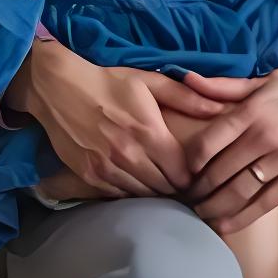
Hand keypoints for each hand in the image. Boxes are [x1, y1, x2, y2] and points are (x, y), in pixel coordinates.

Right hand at [25, 40, 229, 197]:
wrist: (58, 88)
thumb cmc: (109, 82)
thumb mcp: (150, 81)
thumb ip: (186, 97)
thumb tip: (218, 108)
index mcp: (149, 132)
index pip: (182, 172)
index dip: (192, 175)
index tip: (195, 172)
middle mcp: (129, 155)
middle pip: (165, 188)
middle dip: (176, 187)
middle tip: (181, 182)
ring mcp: (107, 168)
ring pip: (143, 195)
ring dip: (155, 192)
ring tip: (162, 185)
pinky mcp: (89, 176)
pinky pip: (119, 196)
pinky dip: (131, 193)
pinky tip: (137, 183)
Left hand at [184, 75, 277, 234]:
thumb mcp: (266, 83)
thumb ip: (226, 86)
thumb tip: (188, 79)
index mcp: (253, 110)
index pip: (208, 141)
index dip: (190, 162)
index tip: (183, 171)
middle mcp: (266, 135)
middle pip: (219, 171)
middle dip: (197, 189)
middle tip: (186, 198)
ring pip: (238, 191)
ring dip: (214, 207)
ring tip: (200, 213)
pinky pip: (264, 203)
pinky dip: (240, 217)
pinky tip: (223, 224)